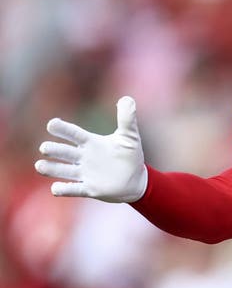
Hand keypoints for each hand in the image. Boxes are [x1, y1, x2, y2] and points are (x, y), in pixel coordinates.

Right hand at [34, 96, 148, 202]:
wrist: (136, 181)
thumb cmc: (130, 156)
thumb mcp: (130, 136)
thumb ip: (127, 118)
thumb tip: (127, 98)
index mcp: (91, 143)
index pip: (74, 133)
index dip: (63, 129)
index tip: (52, 124)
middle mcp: (83, 157)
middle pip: (64, 152)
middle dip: (54, 150)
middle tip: (45, 148)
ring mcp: (85, 173)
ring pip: (63, 170)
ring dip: (51, 169)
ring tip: (39, 166)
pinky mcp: (89, 189)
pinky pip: (74, 189)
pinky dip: (64, 189)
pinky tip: (55, 188)